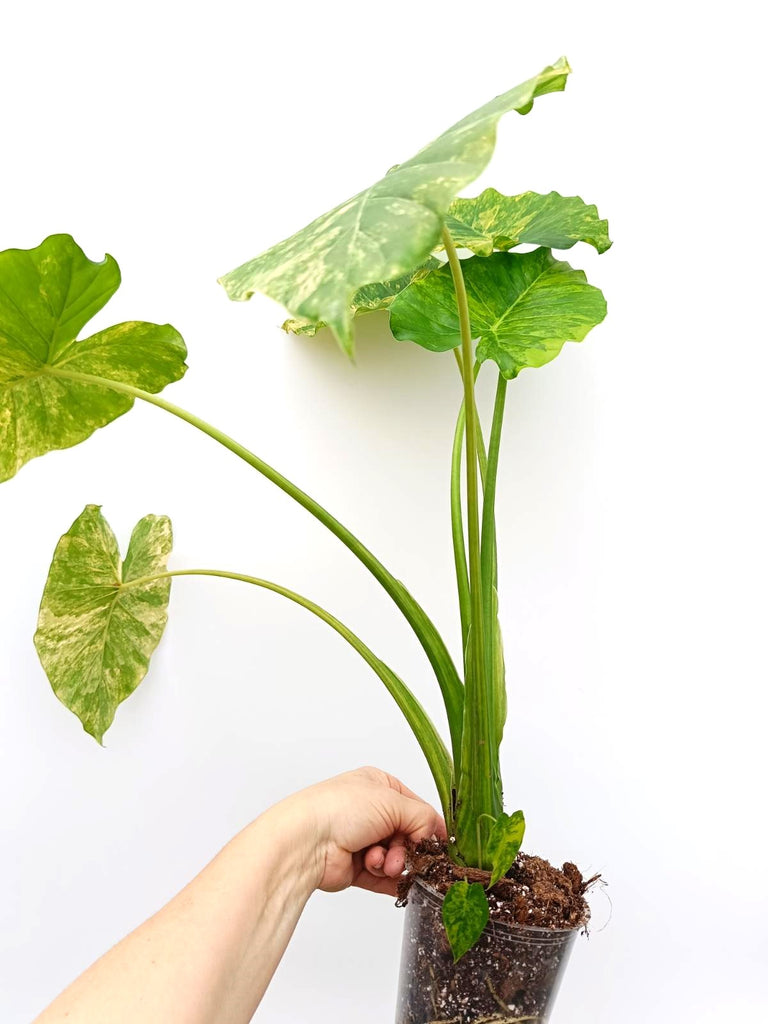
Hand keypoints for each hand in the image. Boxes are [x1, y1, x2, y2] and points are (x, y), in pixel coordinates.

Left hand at [267, 766, 446, 895]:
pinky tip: (395, 883)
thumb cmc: (340, 808)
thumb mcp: (392, 801)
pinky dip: (389, 881)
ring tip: (380, 861)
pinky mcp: (355, 867)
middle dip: (407, 848)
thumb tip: (435, 834)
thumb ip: (422, 817)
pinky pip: (383, 878)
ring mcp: (362, 839)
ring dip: (393, 863)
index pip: (415, 806)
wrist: (307, 842)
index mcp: (379, 786)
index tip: (441, 844)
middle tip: (402, 854)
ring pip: (396, 857)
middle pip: (407, 835)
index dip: (428, 825)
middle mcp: (371, 811)